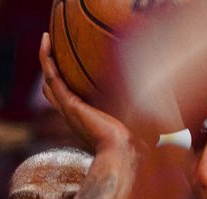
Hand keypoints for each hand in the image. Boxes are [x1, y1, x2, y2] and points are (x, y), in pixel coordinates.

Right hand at [39, 32, 135, 153]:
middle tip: (53, 49)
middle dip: (51, 71)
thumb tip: (160, 101)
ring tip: (46, 38)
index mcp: (85, 119)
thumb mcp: (135, 120)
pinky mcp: (69, 104)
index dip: (65, 83)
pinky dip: (46, 58)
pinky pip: (52, 76)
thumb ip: (140, 108)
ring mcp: (69, 109)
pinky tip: (47, 39)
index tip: (68, 66)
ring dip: (45, 59)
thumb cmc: (133, 143)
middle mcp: (73, 115)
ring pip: (49, 81)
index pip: (69, 99)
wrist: (123, 152)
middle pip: (53, 91)